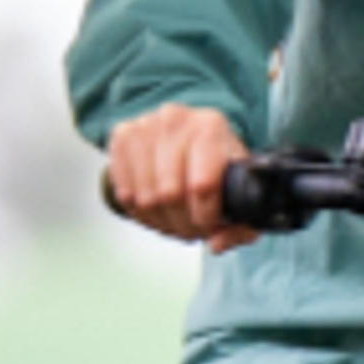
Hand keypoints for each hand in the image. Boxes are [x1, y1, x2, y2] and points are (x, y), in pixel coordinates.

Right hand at [105, 105, 247, 245]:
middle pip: (169, 194)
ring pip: (144, 198)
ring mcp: (144, 127)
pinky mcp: (121, 137)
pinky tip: (156, 208)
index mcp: (211, 126)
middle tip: (192, 226)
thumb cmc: (216, 161)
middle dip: (182, 223)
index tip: (209, 225)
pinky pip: (124, 193)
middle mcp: (175, 120)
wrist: (189, 136)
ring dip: (160, 221)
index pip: (202, 185)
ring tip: (175, 218)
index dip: (205, 217)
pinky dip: (140, 211)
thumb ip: (241, 224)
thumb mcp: (240, 188)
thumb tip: (218, 243)